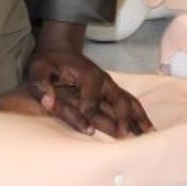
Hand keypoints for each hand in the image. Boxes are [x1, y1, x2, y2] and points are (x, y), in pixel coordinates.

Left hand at [6, 21, 153, 136]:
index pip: (90, 100)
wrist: (60, 48)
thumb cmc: (48, 61)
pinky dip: (139, 115)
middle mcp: (103, 81)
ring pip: (128, 101)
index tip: (90, 131)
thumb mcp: (37, 69)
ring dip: (138, 117)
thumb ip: (41, 85)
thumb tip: (49, 102)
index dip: (88, 115)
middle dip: (123, 118)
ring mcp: (109, 86)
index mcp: (87, 76)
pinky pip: (129, 102)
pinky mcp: (111, 90)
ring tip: (148, 134)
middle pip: (118, 100)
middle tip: (126, 137)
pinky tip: (146, 128)